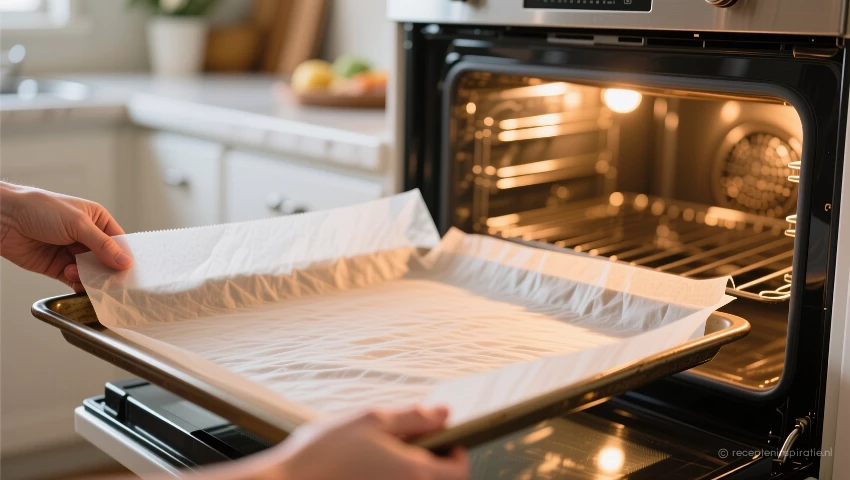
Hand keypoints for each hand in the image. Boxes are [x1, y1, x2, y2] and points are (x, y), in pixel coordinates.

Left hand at [0, 182, 132, 291]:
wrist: (4, 219)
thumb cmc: (39, 209)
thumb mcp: (78, 224)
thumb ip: (103, 245)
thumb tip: (125, 262)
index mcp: (96, 219)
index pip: (118, 241)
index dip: (124, 256)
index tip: (129, 271)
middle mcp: (86, 236)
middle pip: (107, 260)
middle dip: (107, 270)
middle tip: (109, 281)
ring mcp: (72, 252)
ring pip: (92, 272)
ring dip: (89, 277)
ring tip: (76, 272)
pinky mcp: (58, 267)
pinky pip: (75, 280)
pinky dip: (78, 284)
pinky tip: (74, 281)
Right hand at [208, 406, 467, 479]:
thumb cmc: (324, 453)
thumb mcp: (371, 421)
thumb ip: (414, 417)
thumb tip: (444, 413)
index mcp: (416, 474)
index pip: (460, 471)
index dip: (456, 453)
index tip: (439, 440)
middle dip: (433, 467)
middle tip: (409, 448)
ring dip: (407, 474)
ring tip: (380, 460)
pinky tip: (364, 472)